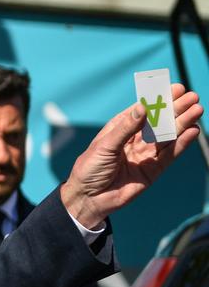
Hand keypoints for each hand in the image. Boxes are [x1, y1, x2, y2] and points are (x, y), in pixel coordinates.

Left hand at [61, 83, 202, 228]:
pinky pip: (170, 155)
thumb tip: (142, 107)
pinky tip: (192, 131)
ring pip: (167, 136)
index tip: (173, 88)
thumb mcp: (104, 146)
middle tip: (191, 95)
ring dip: (182, 123)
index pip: (142, 110)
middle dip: (175, 108)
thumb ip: (125, 129)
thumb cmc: (89, 168)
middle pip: (158, 121)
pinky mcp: (153, 170)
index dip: (157, 99)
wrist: (89, 198)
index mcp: (119, 129)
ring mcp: (145, 154)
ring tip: (197, 109)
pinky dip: (181, 143)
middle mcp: (134, 139)